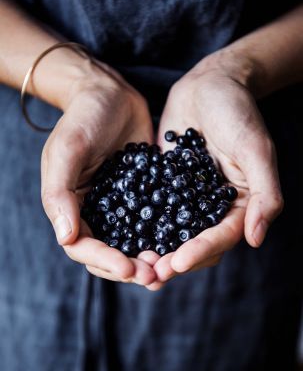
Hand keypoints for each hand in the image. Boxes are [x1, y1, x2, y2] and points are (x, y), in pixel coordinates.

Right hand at [41, 61, 156, 285]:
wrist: (111, 93)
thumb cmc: (83, 117)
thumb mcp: (67, 150)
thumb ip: (60, 193)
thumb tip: (65, 237)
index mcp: (72, 208)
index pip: (83, 247)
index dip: (104, 261)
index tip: (129, 268)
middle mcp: (97, 213)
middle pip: (110, 254)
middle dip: (130, 269)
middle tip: (155, 276)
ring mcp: (123, 208)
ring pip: (134, 245)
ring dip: (150, 260)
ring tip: (168, 268)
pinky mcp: (146, 197)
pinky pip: (155, 223)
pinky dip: (165, 238)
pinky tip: (182, 244)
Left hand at [143, 56, 283, 287]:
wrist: (209, 84)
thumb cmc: (238, 111)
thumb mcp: (256, 149)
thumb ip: (264, 193)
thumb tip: (256, 239)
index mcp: (240, 204)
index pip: (222, 236)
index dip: (201, 251)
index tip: (177, 263)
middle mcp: (213, 207)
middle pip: (197, 243)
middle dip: (175, 260)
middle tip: (151, 274)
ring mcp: (188, 199)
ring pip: (173, 234)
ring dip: (157, 252)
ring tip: (136, 266)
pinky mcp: (166, 187)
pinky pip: (154, 211)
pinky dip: (142, 227)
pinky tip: (123, 237)